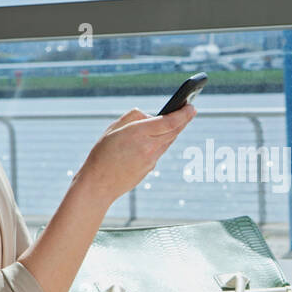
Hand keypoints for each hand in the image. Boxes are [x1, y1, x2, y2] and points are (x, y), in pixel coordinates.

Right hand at [78, 103, 195, 202]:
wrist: (99, 184)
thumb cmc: (102, 154)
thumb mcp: (113, 128)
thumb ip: (133, 117)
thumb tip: (151, 116)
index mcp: (138, 133)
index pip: (169, 122)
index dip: (183, 114)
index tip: (191, 107)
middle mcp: (149, 146)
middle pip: (174, 131)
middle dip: (184, 120)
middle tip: (190, 111)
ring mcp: (151, 159)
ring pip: (168, 141)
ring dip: (174, 131)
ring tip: (178, 120)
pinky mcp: (150, 168)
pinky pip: (159, 151)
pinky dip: (162, 142)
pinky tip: (160, 137)